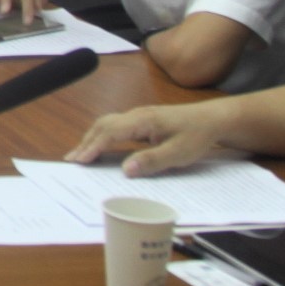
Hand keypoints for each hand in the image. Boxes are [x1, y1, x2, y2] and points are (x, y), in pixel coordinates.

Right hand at [65, 103, 229, 175]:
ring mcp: (138, 116)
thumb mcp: (179, 153)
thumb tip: (126, 170)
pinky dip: (102, 136)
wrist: (213, 119)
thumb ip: (152, 161)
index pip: (110, 132)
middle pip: (103, 125)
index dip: (92, 147)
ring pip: (107, 124)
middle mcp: (136, 115)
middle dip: (86, 142)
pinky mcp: (142, 121)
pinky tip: (101, 146)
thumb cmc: (198, 135)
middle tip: (71, 160)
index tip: (78, 161)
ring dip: (92, 138)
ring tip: (81, 155)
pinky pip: (115, 126)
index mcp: (143, 121)